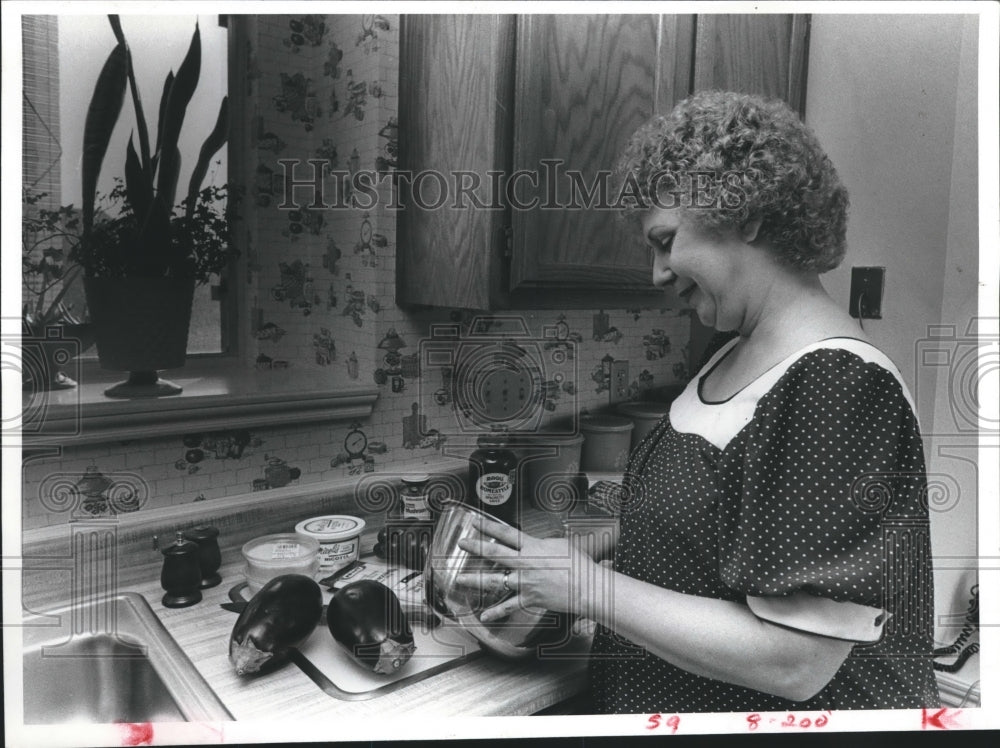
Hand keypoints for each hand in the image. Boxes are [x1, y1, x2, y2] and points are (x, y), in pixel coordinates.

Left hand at [456, 518, 599, 621]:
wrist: (586, 587)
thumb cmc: (580, 565)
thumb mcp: (561, 544)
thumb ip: (543, 543)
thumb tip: (536, 543)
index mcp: (533, 547)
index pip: (506, 533)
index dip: (489, 527)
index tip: (475, 523)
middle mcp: (525, 563)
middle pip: (495, 553)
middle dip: (475, 547)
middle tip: (462, 543)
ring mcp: (525, 582)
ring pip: (495, 580)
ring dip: (475, 579)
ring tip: (460, 579)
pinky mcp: (529, 598)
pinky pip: (509, 606)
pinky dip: (496, 612)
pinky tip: (484, 615)